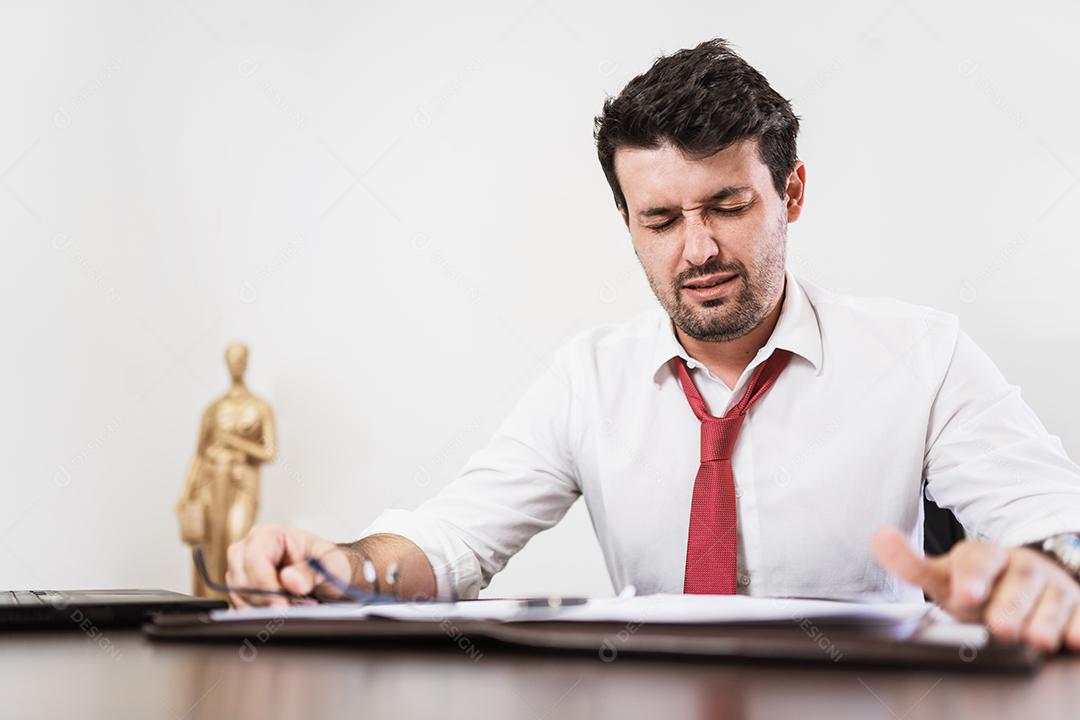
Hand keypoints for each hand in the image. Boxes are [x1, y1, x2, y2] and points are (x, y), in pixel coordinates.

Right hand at [226, 524, 353, 608]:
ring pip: (239, 598)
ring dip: (265, 611)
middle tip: (294, 611)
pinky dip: (262, 617)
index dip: (266, 585)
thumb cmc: (326, 563)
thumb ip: (312, 571)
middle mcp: (246, 552)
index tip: (282, 606)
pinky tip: (285, 615)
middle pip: (241, 581)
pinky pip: (241, 610)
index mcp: (266, 535)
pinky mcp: (239, 593)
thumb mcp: (331, 563)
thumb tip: (291, 580)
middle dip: (267, 600)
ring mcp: (239, 573)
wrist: (326, 578)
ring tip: (297, 609)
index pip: (254, 560)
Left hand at [872, 526, 1079, 652]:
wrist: (1022, 586)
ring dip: (1046, 618)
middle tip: (1001, 627)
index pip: (980, 559)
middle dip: (1011, 605)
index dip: (973, 576)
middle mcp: (1022, 566)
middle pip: (1020, 581)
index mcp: (986, 556)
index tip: (967, 594)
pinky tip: (1074, 638)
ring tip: (1037, 638)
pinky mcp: (1077, 605)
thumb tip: (878, 536)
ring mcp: (1053, 585)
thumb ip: (911, 563)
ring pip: (1054, 598)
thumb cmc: (980, 586)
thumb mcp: (943, 577)